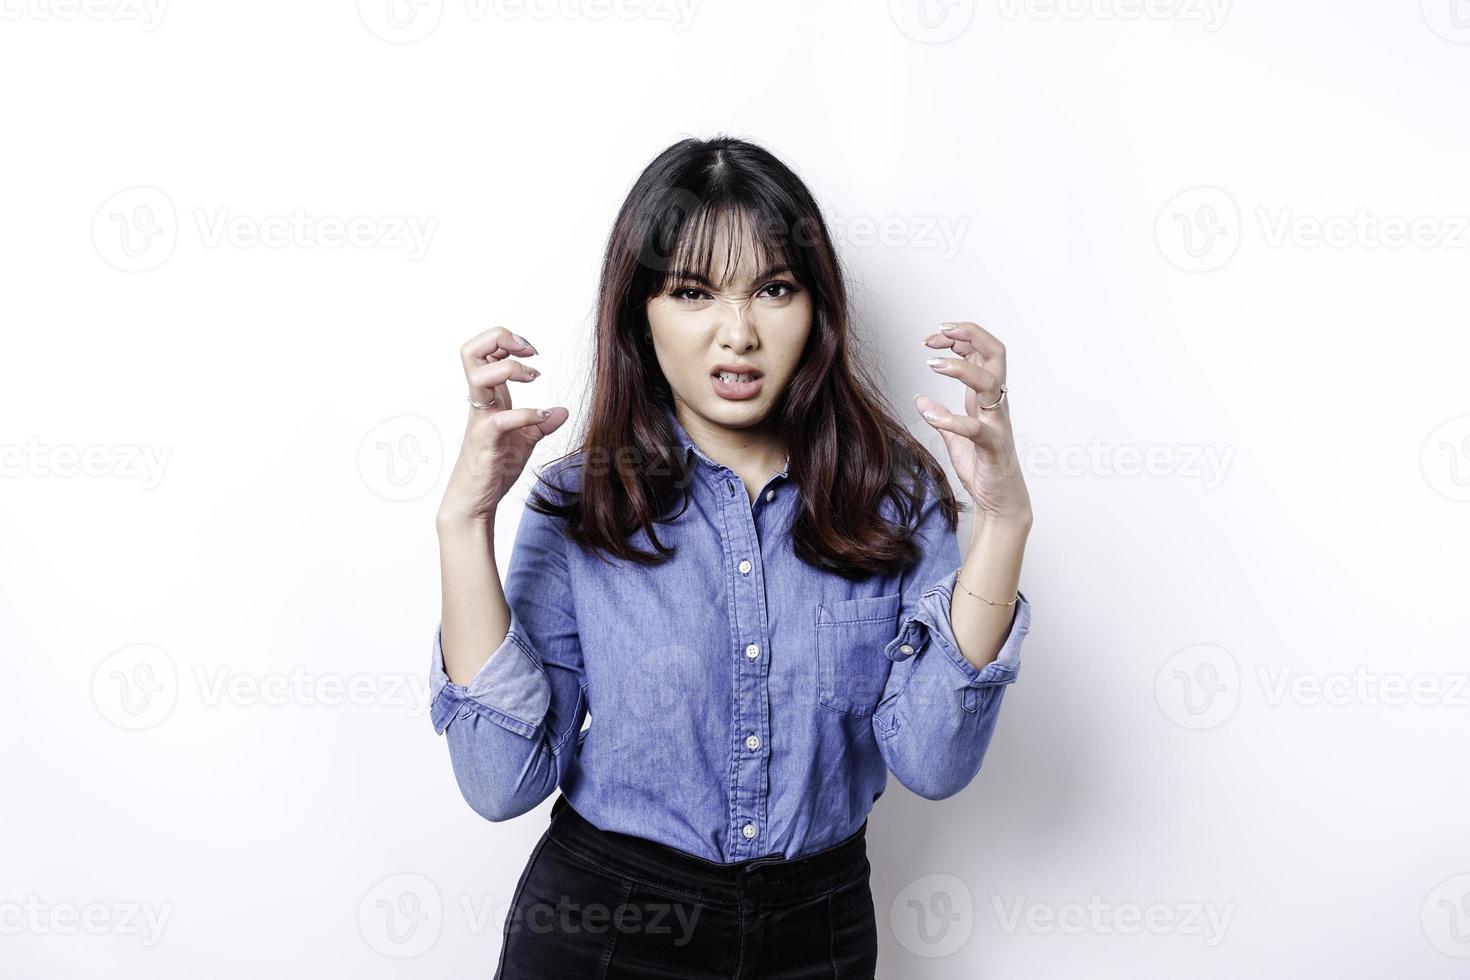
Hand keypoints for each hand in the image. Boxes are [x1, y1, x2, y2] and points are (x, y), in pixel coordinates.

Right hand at [437, 326, 568, 525]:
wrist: (476, 500)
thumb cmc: (494, 467)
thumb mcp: (525, 440)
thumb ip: (541, 423)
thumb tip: (563, 411)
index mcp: (488, 396)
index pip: (483, 349)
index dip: (506, 340)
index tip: (532, 353)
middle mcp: (480, 403)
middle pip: (470, 351)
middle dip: (500, 339)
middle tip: (529, 353)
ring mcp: (480, 421)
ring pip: (477, 376)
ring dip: (509, 369)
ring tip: (534, 378)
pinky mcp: (486, 443)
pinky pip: (500, 419)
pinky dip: (525, 413)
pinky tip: (542, 417)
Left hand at [916, 321, 1031, 528]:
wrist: (1000, 502)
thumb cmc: (983, 466)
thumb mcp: (955, 437)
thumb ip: (941, 416)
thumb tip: (920, 399)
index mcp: (987, 397)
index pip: (982, 351)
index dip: (959, 337)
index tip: (932, 336)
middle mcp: (996, 404)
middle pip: (996, 354)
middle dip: (969, 334)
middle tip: (939, 332)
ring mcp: (997, 423)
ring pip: (991, 382)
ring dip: (961, 368)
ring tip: (932, 363)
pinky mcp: (993, 447)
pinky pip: (976, 428)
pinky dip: (952, 419)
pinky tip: (930, 415)